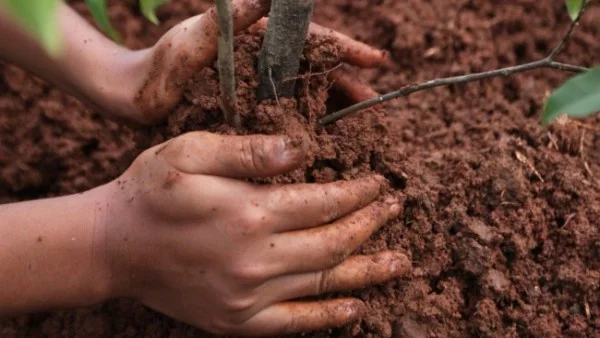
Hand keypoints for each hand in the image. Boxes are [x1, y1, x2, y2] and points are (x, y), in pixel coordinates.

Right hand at [102, 132, 409, 334]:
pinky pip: (295, 322)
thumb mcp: (191, 153)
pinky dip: (330, 316)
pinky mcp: (237, 320)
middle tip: (396, 210)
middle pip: (333, 243)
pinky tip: (357, 307)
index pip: (323, 202)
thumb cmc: (151, 192)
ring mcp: (248, 296)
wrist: (113, 247)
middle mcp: (255, 259)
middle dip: (371, 224)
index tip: (379, 183)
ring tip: (401, 261)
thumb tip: (302, 150)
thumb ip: (248, 151)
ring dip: (368, 270)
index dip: (358, 192)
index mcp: (247, 212)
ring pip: (324, 282)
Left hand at [126, 0, 386, 124]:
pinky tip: (320, 138)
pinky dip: (305, 122)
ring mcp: (256, 86)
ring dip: (330, 104)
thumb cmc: (159, 65)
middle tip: (371, 99)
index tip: (375, 60)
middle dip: (345, 81)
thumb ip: (233, 17)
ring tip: (356, 122)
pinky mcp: (248, 110)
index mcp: (257, 37)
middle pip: (314, 68)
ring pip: (304, 92)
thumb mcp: (195, 38)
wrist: (133, 98)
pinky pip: (285, 114)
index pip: (310, 39)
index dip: (345, 48)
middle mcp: (262, 60)